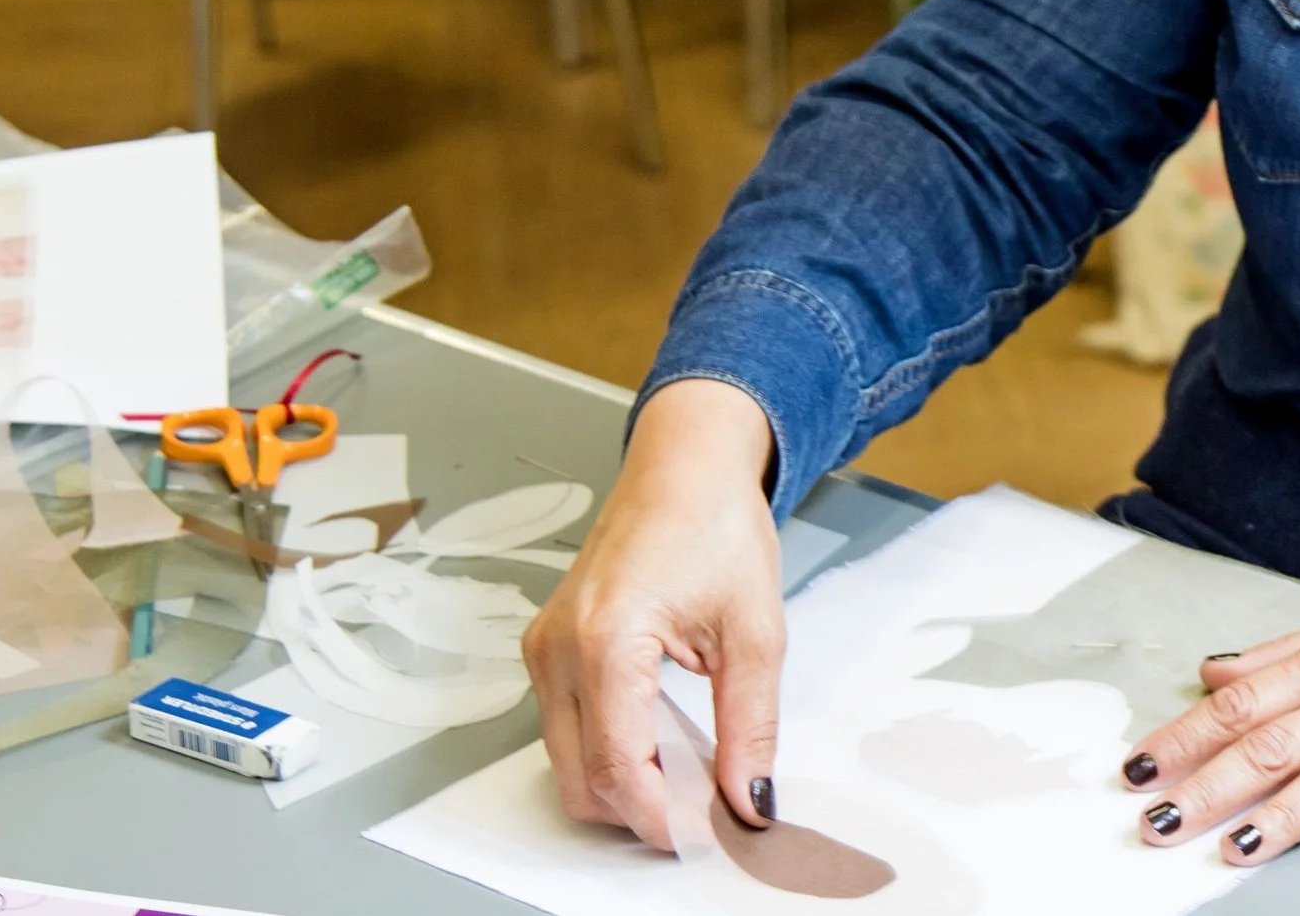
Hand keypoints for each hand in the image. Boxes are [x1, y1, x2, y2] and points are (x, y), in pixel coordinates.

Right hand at [523, 380, 784, 849]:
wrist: (685, 463)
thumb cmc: (717, 522)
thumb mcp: (755, 629)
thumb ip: (750, 724)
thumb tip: (750, 800)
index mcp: (607, 638)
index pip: (617, 764)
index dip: (659, 816)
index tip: (702, 837)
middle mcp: (559, 647)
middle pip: (581, 777)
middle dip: (637, 809)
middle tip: (702, 812)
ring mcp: (544, 647)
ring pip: (565, 760)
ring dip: (619, 782)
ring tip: (686, 776)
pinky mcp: (546, 646)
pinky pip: (563, 726)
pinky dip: (604, 749)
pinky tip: (657, 741)